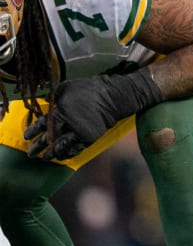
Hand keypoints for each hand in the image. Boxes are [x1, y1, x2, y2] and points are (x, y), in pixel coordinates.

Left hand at [25, 69, 162, 160]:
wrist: (113, 96)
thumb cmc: (89, 89)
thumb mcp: (65, 87)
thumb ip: (53, 97)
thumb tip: (45, 103)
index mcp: (59, 109)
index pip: (42, 124)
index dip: (32, 131)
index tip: (26, 137)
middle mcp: (66, 122)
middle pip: (48, 138)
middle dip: (38, 147)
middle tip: (31, 153)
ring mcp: (78, 131)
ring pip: (61, 146)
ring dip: (52, 153)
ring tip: (46, 158)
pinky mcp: (89, 137)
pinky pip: (76, 149)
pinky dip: (68, 154)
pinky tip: (63, 157)